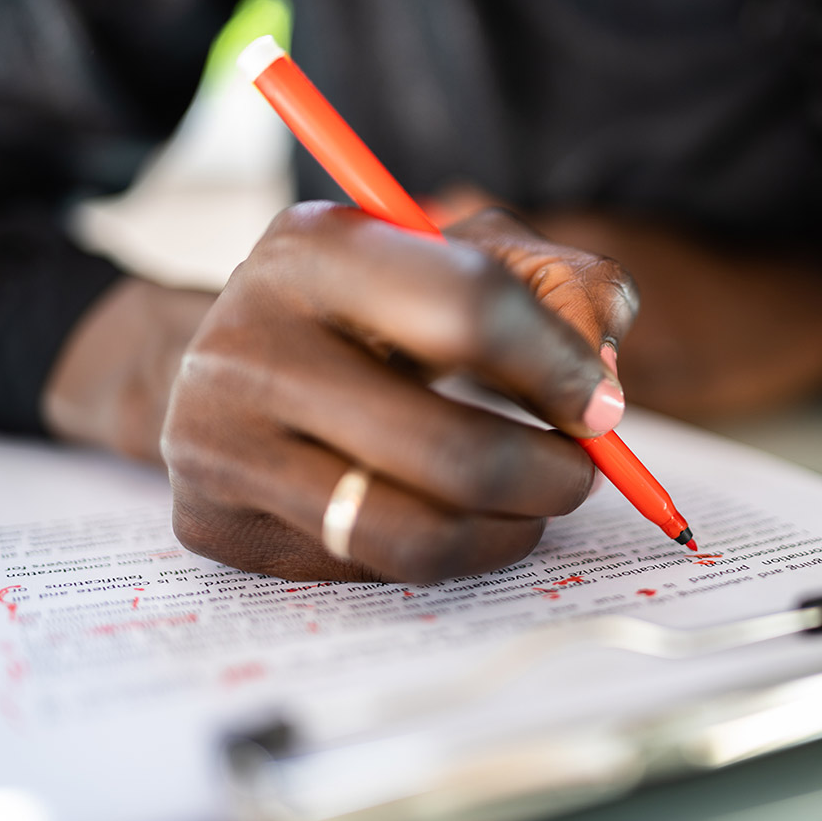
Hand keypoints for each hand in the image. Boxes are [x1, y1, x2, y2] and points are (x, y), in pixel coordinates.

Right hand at [159, 203, 637, 582]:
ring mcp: (220, 444)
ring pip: (416, 536)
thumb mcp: (458, 254)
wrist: (220, 356)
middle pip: (453, 452)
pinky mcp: (219, 525)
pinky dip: (445, 552)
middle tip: (580, 473)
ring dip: (510, 532)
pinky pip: (372, 570)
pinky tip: (450, 513)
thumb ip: (559, 282)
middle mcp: (249, 345)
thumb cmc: (368, 305)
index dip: (560, 367)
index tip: (599, 404)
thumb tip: (602, 379)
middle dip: (554, 476)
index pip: (469, 309)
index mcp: (314, 250)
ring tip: (532, 504)